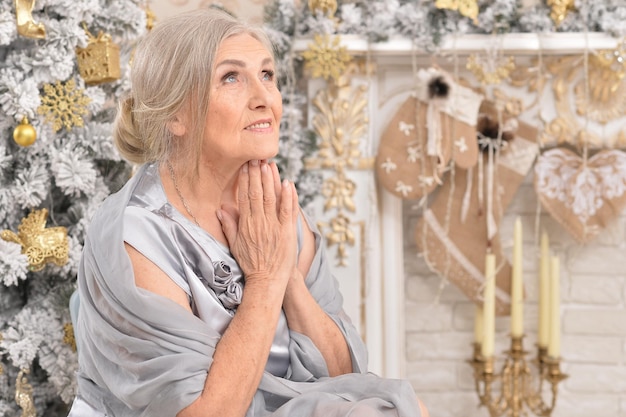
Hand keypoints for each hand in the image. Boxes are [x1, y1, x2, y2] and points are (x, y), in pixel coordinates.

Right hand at [218, 160, 298, 287]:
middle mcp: (259, 223)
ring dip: (271, 180)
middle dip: (257, 174)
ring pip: (272, 198)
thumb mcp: (235, 245)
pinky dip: (288, 197)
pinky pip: (288, 211)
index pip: (244, 197)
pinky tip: (288, 183)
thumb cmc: (251, 264)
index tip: (246, 166)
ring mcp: (274, 227)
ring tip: (269, 164)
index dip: (245, 180)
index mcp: (246, 224)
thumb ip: (229, 226)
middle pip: (257, 193)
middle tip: (256, 158)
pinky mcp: (287, 232)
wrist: (267, 281)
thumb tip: (221, 209)